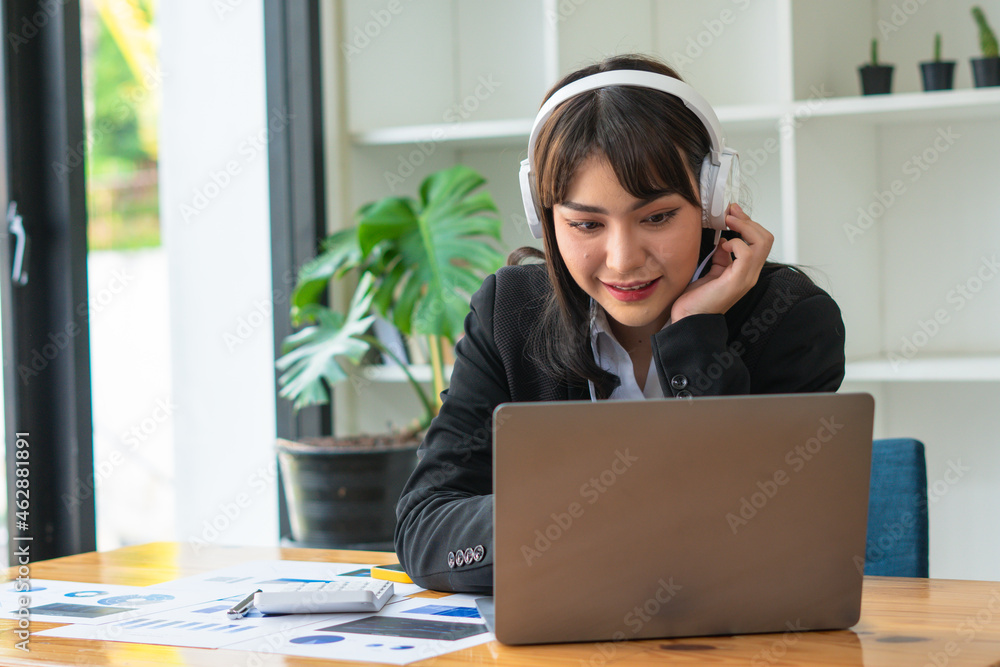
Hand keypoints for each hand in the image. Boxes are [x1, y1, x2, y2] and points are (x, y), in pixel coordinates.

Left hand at [670, 203, 773, 321]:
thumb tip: (724, 241)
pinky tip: (723, 245)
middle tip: (730, 213)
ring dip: (744, 226)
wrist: (689, 319)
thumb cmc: (697, 299)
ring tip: (728, 222)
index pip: (760, 241)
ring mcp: (746, 278)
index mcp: (746, 271)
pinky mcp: (737, 281)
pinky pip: (746, 253)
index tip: (732, 212)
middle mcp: (750, 274)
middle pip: (765, 238)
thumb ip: (721, 257)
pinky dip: (736, 243)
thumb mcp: (711, 271)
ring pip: (761, 242)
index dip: (748, 223)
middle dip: (748, 220)